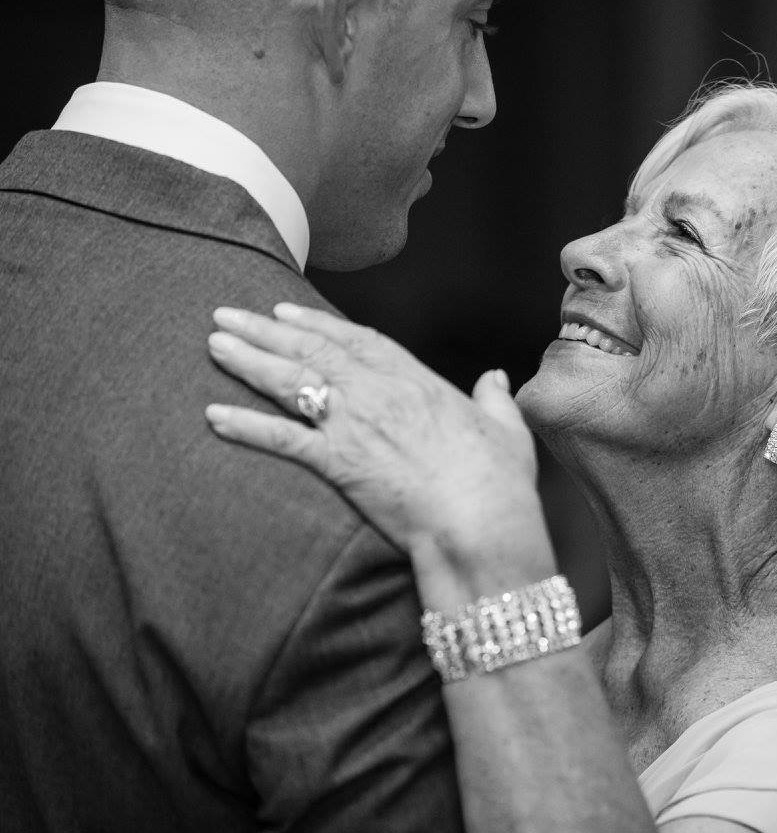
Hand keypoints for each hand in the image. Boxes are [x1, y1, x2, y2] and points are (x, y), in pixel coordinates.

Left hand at [204, 304, 555, 596]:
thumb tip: (496, 378)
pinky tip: (214, 416)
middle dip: (266, 329)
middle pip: (314, 351)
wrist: (481, 523)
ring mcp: (356, 426)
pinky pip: (282, 439)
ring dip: (248, 361)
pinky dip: (246, 425)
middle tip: (227, 314)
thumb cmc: (499, 483)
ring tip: (214, 344)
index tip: (287, 310)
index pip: (359, 341)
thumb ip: (495, 399)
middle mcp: (380, 394)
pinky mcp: (338, 463)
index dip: (319, 323)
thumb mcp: (507, 431)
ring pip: (292, 382)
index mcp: (418, 382)